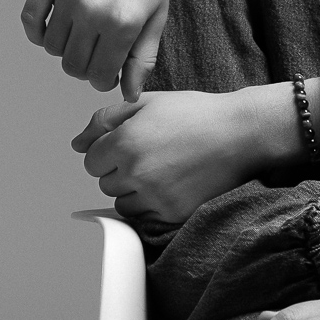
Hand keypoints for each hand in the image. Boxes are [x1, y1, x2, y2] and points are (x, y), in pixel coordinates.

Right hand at [21, 0, 175, 99]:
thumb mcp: (157, 13)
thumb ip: (142, 58)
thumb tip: (128, 95)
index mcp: (124, 23)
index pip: (99, 76)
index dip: (104, 80)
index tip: (109, 70)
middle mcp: (92, 11)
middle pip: (73, 65)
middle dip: (85, 68)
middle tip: (97, 52)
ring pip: (52, 47)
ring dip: (65, 49)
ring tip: (81, 36)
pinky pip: (30, 20)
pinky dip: (37, 32)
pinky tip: (54, 28)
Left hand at [74, 89, 273, 224]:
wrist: (241, 135)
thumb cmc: (199, 115)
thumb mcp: (149, 102)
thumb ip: (106, 118)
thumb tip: (78, 143)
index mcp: (126, 141)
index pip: (91, 161)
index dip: (108, 151)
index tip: (129, 144)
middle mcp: (136, 171)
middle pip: (105, 183)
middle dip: (120, 170)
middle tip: (151, 154)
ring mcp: (154, 196)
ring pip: (122, 203)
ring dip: (134, 190)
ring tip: (161, 169)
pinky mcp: (172, 213)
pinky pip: (144, 217)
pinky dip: (152, 204)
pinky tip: (171, 184)